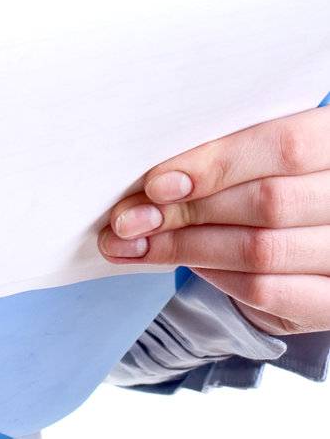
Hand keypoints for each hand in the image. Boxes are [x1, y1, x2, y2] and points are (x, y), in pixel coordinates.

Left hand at [98, 106, 329, 335]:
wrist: (314, 228)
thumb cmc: (273, 175)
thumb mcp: (259, 150)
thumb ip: (222, 153)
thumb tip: (148, 177)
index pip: (285, 145)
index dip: (218, 163)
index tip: (156, 182)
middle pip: (268, 203)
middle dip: (186, 212)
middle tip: (128, 220)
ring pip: (262, 251)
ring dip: (187, 248)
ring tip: (138, 243)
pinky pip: (269, 292)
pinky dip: (217, 277)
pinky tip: (186, 263)